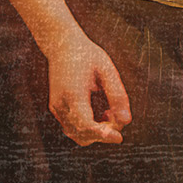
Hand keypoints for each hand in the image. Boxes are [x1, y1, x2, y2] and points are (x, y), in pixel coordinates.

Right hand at [45, 31, 131, 145]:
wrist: (61, 45)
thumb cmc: (86, 55)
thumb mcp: (107, 69)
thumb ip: (117, 95)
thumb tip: (126, 120)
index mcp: (73, 93)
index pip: (86, 125)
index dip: (103, 135)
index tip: (119, 137)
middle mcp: (60, 104)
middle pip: (83, 134)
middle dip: (104, 133)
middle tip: (117, 115)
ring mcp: (56, 108)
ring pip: (77, 135)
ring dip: (96, 132)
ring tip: (108, 112)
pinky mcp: (56, 109)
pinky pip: (72, 128)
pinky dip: (88, 128)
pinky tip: (100, 113)